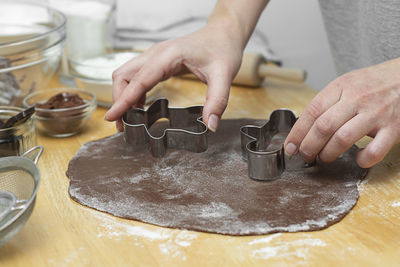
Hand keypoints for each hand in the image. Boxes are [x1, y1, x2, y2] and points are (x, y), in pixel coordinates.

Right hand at [104, 25, 243, 131]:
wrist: (222, 35)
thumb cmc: (222, 50)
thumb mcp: (224, 76)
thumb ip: (217, 101)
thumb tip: (210, 125)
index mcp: (168, 55)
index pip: (138, 80)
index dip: (123, 100)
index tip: (111, 117)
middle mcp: (156, 53)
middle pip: (123, 76)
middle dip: (119, 100)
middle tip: (123, 124)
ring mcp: (154, 56)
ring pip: (126, 75)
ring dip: (122, 96)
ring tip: (128, 119)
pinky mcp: (157, 61)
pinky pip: (136, 76)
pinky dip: (132, 92)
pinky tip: (139, 107)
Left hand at [284, 58, 399, 167]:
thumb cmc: (373, 84)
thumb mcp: (346, 84)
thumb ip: (327, 103)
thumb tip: (303, 129)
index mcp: (341, 87)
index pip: (312, 111)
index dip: (297, 132)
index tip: (290, 146)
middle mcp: (357, 99)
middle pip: (323, 127)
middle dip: (308, 146)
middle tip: (305, 155)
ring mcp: (376, 114)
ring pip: (343, 139)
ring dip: (328, 154)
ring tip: (324, 158)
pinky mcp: (394, 128)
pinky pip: (375, 150)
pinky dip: (362, 159)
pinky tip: (357, 159)